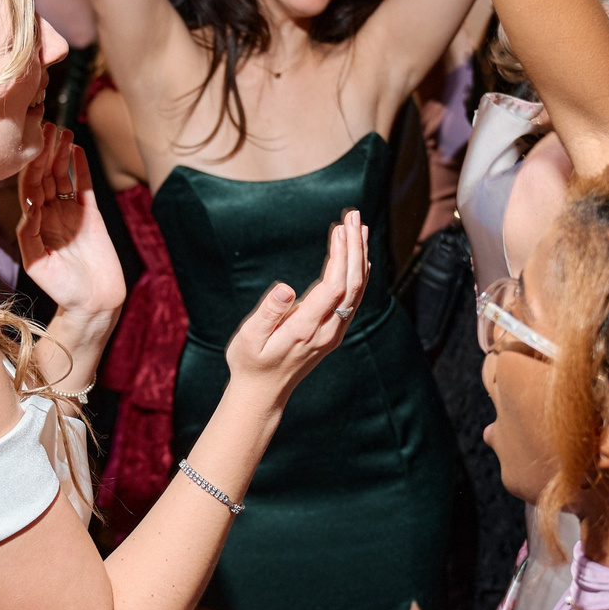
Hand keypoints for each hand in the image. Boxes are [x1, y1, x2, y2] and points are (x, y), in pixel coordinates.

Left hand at [17, 128, 127, 321]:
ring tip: (62, 132)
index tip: (31, 145)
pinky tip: (77, 150)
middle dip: (45, 153)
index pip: (29, 189)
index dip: (29, 166)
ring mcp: (71, 214)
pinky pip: (83, 187)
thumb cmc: (62, 289)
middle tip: (47, 127)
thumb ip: (29, 237)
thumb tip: (27, 209)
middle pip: (45, 177)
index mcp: (33, 225)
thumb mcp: (39, 264)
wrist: (94, 302)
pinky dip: (80, 168)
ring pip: (63, 178)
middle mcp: (50, 215)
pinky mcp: (91, 216)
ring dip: (61, 155)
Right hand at [222, 209, 368, 407]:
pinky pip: (353, 300)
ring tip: (359, 227)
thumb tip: (285, 289)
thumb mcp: (248, 338)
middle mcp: (326, 331)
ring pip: (356, 292)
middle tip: (353, 216)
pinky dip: (358, 275)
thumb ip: (268, 313)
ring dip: (359, 258)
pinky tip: (359, 258)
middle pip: (351, 285)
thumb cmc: (250, 362)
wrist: (263, 393)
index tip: (340, 229)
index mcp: (305, 329)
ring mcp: (333, 333)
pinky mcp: (333, 333)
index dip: (341, 256)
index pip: (334, 288)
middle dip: (354, 248)